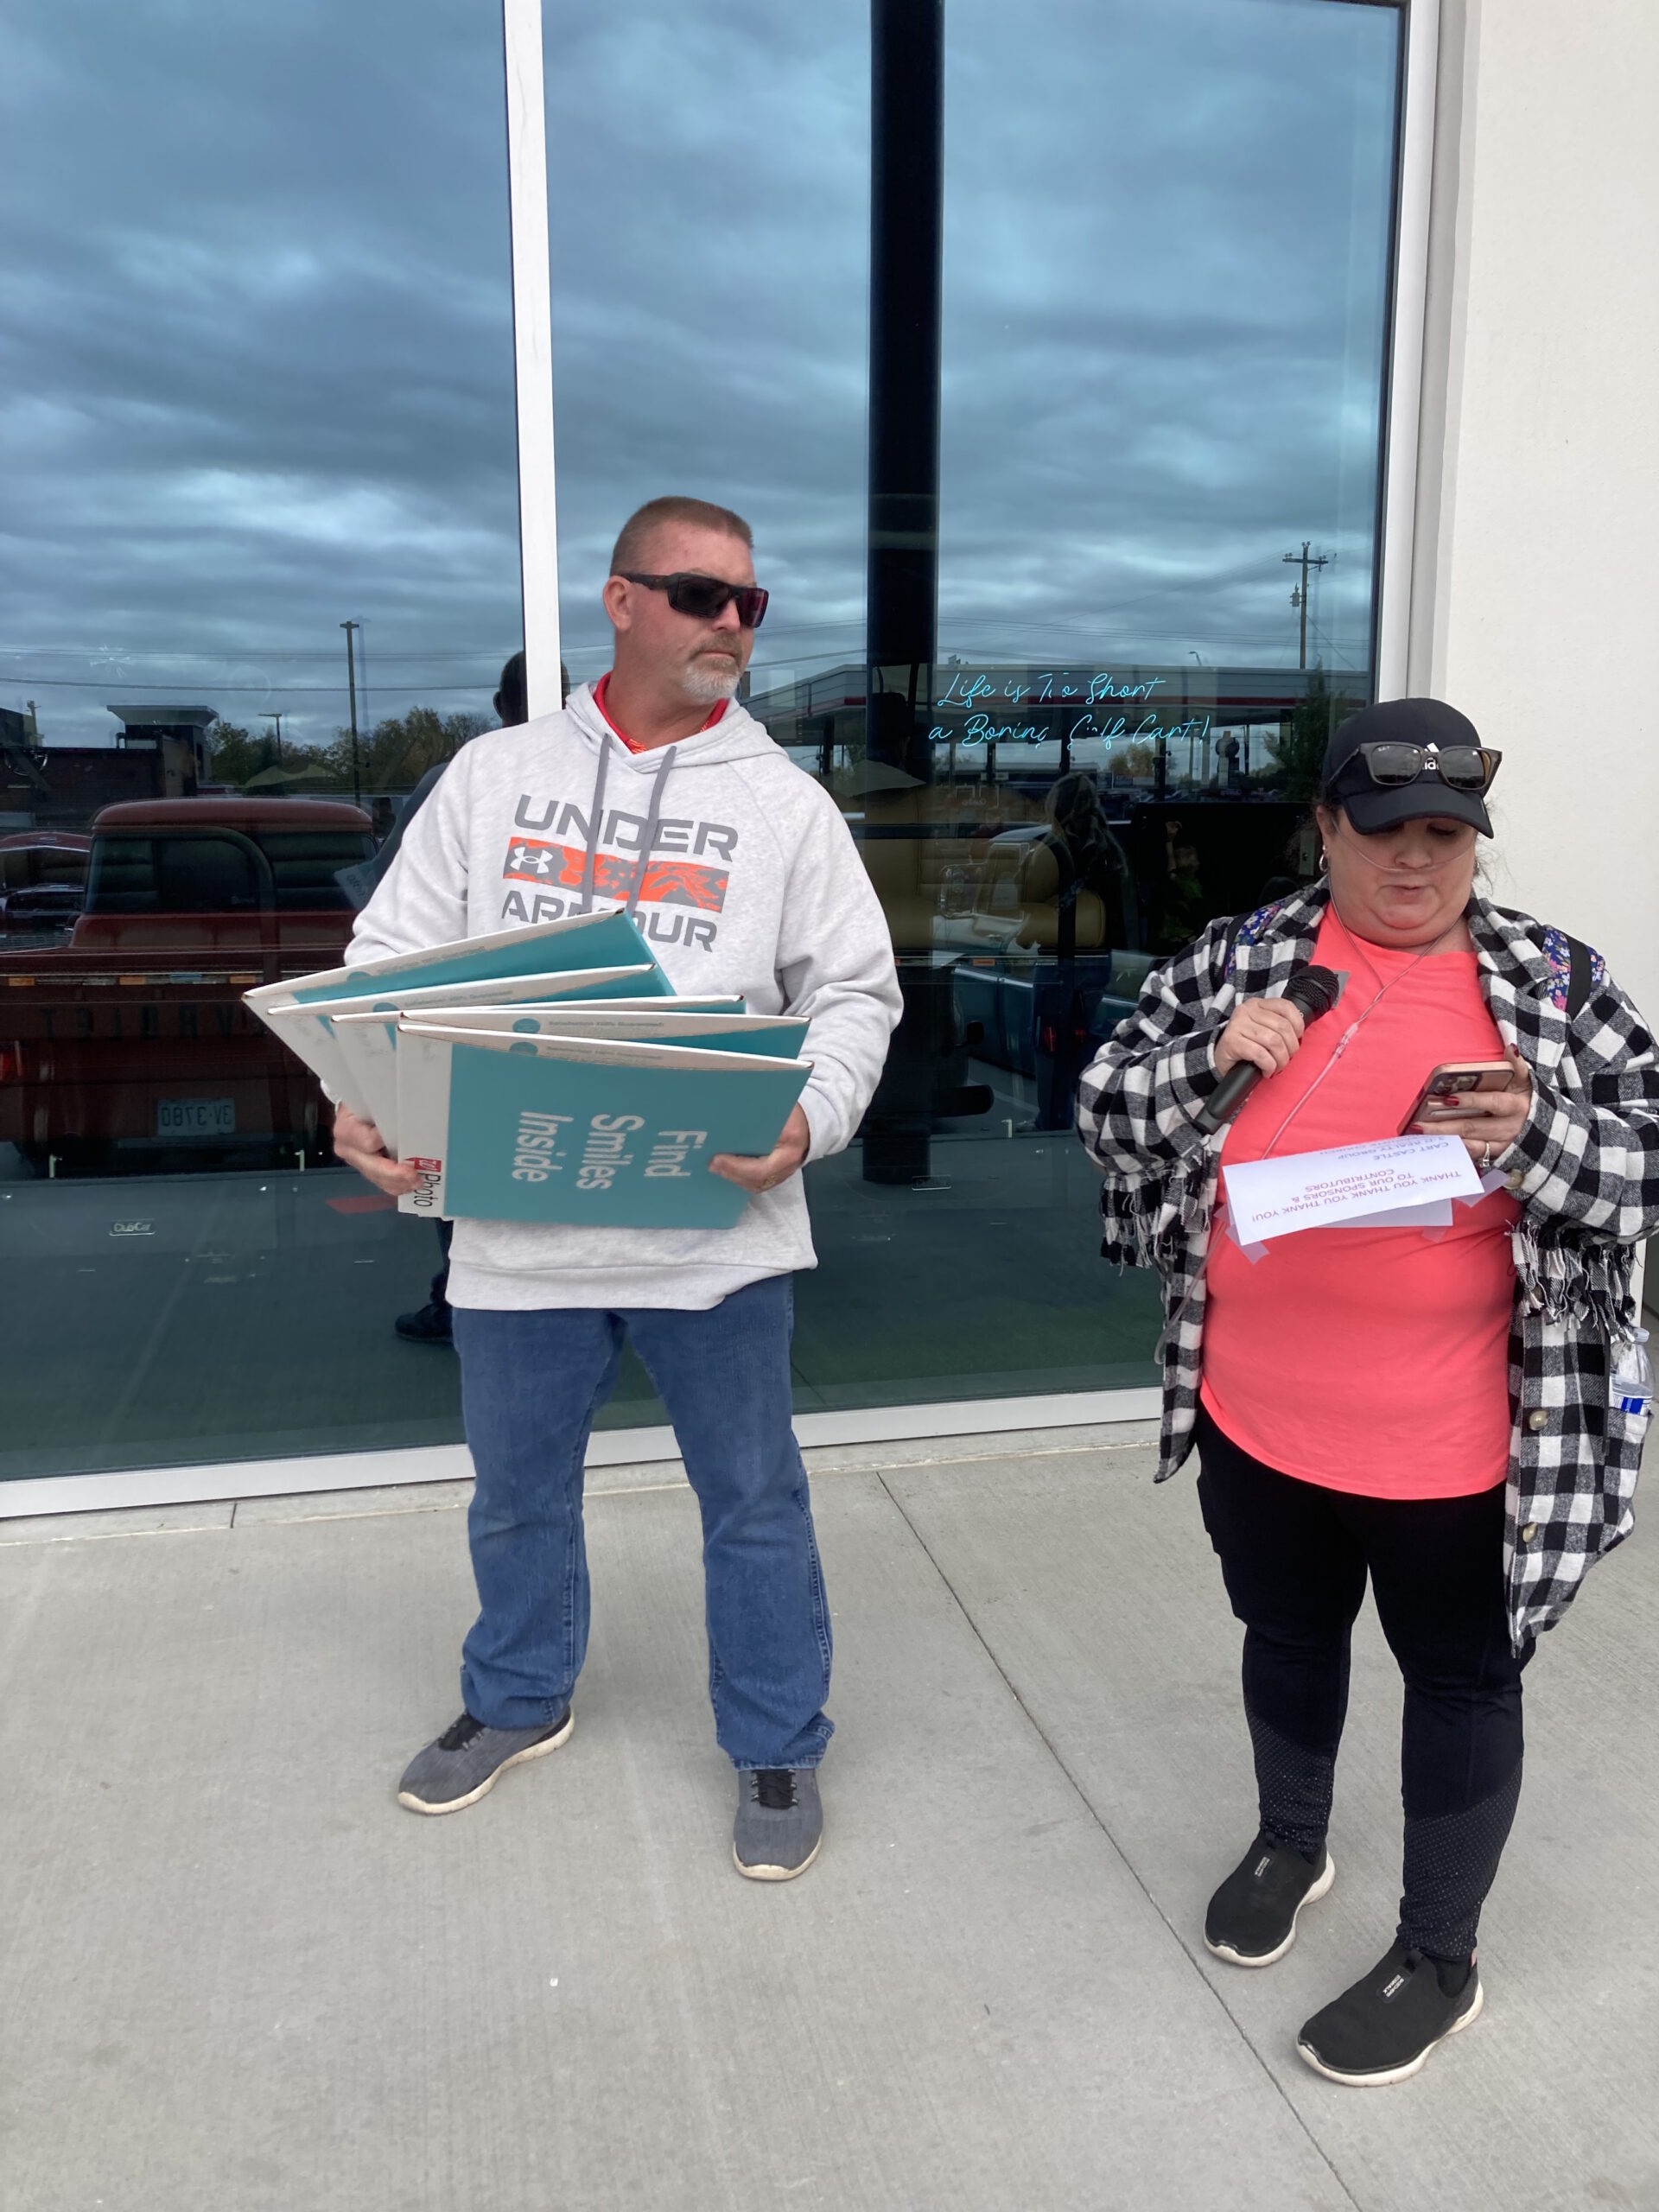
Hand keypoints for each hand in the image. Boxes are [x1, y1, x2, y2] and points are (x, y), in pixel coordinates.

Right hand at [333, 1100, 419, 1194]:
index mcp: (346, 1128)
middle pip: (372, 1166)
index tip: (404, 1142)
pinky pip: (378, 1181)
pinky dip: (394, 1185)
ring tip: (417, 1182)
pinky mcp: (363, 1168)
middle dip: (395, 1174)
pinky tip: (408, 1185)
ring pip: (376, 1177)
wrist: (353, 1110)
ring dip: (398, 1183)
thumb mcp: (372, 1099)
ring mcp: (354, 1160)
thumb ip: (384, 1109)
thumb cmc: (366, 1102)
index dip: (385, 1143)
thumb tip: (408, 1117)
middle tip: (415, 1176)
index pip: (368, 1141)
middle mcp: (346, 1148)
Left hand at [710, 1105, 810, 1194]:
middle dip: (732, 1174)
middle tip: (712, 1164)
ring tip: (716, 1169)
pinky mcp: (780, 1175)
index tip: (718, 1158)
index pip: (762, 1166)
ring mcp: (786, 1172)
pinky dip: (742, 1180)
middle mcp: (789, 1163)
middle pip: (757, 1179)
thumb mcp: (777, 1108)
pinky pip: (759, 1184)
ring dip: (735, 1179)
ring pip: (757, 1185)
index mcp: (790, 1142)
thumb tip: (727, 1118)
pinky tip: (728, 1172)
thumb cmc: (790, 1112)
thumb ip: (757, 1116)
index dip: (738, 1166)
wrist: (810, 1123)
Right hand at [1214, 994, 1305, 1082]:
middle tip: (1286, 1059)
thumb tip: (1299, 1034)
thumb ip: (1278, 1024)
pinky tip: (1266, 1070)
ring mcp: (1237, 1025)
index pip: (1286, 1007)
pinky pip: (1260, 1054)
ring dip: (1280, 1059)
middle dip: (1291, 1048)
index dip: (1298, 1025)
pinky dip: (1268, 1066)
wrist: (1219, 1058)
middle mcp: (1246, 1011)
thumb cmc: (1245, 1044)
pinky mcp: (1232, 1041)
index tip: (1297, 1039)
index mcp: (1256, 1004)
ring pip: (1274, 1042)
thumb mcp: (1262, 1028)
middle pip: (1283, 1027)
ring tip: (1277, 1067)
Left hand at [1412, 1046, 1532, 1166]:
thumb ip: (1518, 1065)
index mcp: (1515, 1106)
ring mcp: (1501, 1144)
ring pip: (1469, 1145)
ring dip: (1444, 1141)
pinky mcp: (1494, 1156)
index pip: (1491, 1103)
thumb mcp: (1525, 1081)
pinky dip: (1452, 1152)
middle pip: (1472, 1127)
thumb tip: (1512, 1048)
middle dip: (1443, 1127)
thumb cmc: (1525, 1099)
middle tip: (1418, 1125)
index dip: (1471, 1101)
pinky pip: (1471, 1156)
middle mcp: (1508, 1128)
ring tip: (1420, 1135)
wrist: (1542, 1128)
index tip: (1448, 1099)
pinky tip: (1433, 1146)